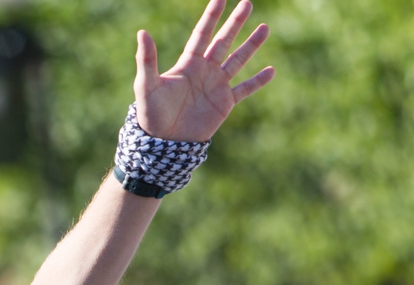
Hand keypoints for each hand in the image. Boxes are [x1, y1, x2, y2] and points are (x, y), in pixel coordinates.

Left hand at [134, 0, 273, 141]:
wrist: (164, 143)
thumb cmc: (151, 114)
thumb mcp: (146, 85)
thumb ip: (146, 59)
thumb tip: (142, 32)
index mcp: (188, 64)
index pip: (202, 34)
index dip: (211, 16)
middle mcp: (204, 71)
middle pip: (223, 41)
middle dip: (235, 22)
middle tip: (248, 3)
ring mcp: (216, 86)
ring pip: (238, 60)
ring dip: (251, 45)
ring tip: (265, 28)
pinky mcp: (224, 104)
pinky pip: (245, 89)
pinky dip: (258, 81)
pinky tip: (271, 71)